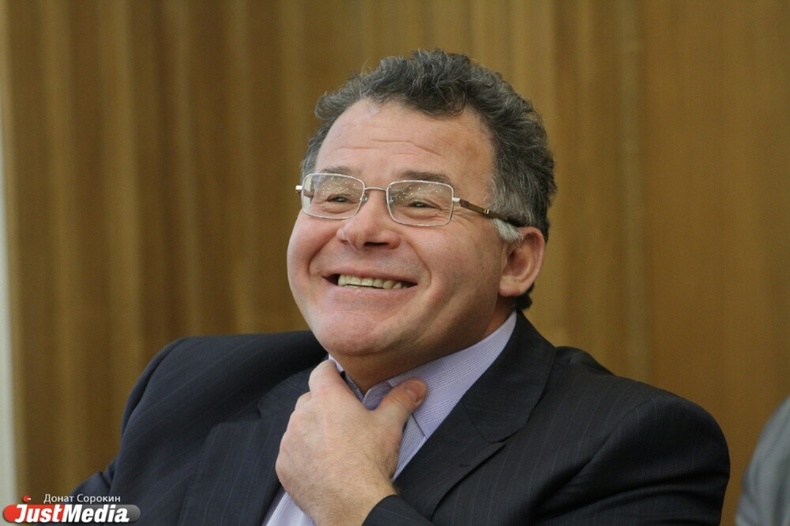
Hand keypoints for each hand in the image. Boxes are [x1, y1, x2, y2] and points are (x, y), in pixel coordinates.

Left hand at [275, 360, 426, 525]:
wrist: (351, 504)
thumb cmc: (367, 463)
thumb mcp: (390, 426)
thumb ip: (401, 400)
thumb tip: (415, 387)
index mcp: (327, 398)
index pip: (322, 370)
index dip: (332, 371)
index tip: (341, 378)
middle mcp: (303, 414)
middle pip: (310, 398)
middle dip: (325, 405)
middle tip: (345, 419)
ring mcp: (290, 440)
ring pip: (299, 426)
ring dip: (312, 430)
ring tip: (335, 445)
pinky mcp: (283, 465)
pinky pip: (291, 452)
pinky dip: (303, 454)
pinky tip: (322, 464)